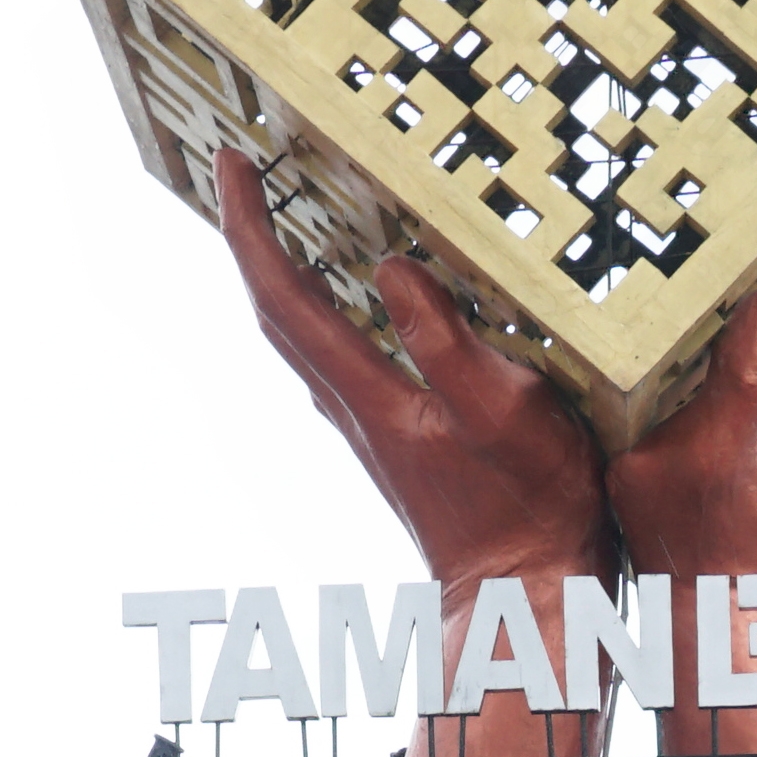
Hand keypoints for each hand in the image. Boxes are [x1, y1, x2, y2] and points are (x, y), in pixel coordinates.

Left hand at [218, 163, 600, 756]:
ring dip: (285, 268)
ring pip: (302, 333)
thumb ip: (443, 339)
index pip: (284, 294)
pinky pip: (338, 352)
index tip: (230, 160)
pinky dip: (327, 305)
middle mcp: (352, 407)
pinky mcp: (396, 437)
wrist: (524, 596)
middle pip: (277, 309)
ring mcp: (370, 425)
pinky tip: (357, 292)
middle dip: (252, 233)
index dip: (249, 223)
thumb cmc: (526, 510)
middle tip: (241, 171)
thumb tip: (391, 268)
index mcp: (369, 394)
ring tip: (287, 213)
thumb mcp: (502, 412)